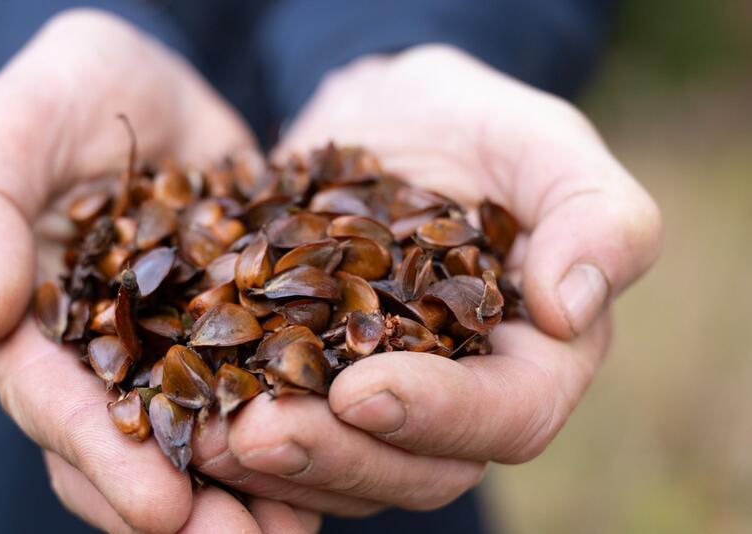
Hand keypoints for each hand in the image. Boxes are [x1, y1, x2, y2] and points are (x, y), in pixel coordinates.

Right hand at [0, 9, 316, 532]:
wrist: (157, 84)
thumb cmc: (73, 90)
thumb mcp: (18, 123)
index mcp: (38, 328)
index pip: (57, 405)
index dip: (104, 459)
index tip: (158, 510)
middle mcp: (107, 358)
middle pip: (133, 449)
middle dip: (182, 507)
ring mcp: (177, 350)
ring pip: (202, 440)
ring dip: (249, 491)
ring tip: (297, 528)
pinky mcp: (243, 329)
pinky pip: (264, 391)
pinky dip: (297, 431)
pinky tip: (343, 460)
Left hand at [194, 45, 660, 513]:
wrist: (381, 122)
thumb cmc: (472, 123)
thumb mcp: (540, 142)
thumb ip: (594, 214)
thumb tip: (573, 310)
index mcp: (534, 354)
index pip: (509, 416)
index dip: (441, 417)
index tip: (362, 391)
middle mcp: (462, 395)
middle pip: (418, 466)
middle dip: (339, 456)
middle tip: (256, 434)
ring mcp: (383, 397)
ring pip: (345, 469)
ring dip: (278, 465)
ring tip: (210, 435)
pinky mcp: (314, 385)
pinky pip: (285, 432)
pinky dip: (238, 433)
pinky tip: (190, 417)